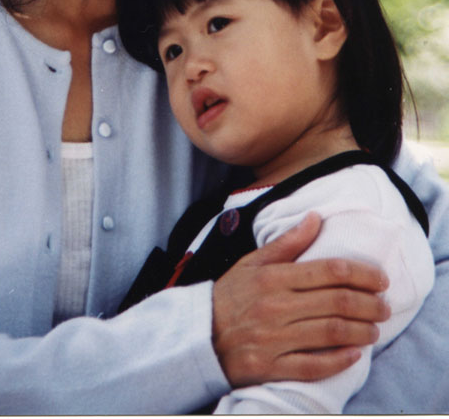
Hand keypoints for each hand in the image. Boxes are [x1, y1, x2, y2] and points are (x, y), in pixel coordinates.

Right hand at [212, 212, 389, 386]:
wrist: (198, 336)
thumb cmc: (230, 295)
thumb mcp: (252, 262)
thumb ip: (287, 242)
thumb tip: (315, 218)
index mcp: (273, 276)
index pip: (329, 270)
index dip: (361, 273)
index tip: (380, 278)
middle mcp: (275, 306)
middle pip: (336, 302)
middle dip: (369, 304)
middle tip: (385, 306)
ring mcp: (273, 338)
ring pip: (330, 333)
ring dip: (360, 331)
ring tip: (374, 329)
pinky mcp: (270, 367)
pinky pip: (312, 366)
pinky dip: (337, 361)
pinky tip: (354, 354)